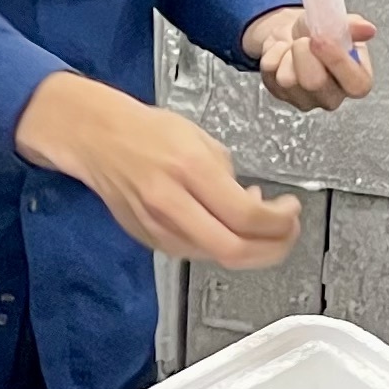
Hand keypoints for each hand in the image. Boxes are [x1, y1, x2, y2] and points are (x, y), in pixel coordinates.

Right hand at [14, 71, 302, 268]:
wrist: (96, 139)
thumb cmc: (147, 131)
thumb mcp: (200, 139)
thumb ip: (230, 177)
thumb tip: (256, 206)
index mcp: (189, 169)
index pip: (248, 216)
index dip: (281, 222)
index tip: (292, 211)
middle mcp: (171, 203)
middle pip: (234, 250)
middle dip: (273, 248)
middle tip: (287, 233)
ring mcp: (157, 226)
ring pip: (216, 257)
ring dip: (249, 247)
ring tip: (259, 225)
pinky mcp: (150, 239)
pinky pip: (196, 253)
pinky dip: (220, 245)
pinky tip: (226, 226)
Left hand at [244, 4, 377, 111]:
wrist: (295, 33)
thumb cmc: (322, 33)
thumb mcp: (340, 24)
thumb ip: (354, 27)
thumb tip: (367, 29)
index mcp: (356, 81)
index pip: (355, 85)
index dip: (339, 62)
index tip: (322, 39)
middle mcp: (332, 96)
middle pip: (314, 83)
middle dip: (304, 53)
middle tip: (305, 39)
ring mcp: (304, 99)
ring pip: (288, 79)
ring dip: (288, 52)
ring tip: (296, 45)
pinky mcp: (279, 94)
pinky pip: (270, 72)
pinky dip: (273, 52)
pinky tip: (282, 52)